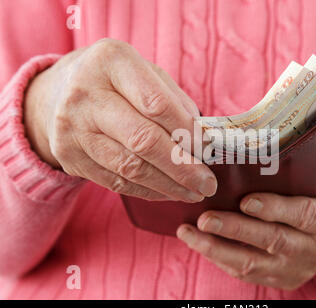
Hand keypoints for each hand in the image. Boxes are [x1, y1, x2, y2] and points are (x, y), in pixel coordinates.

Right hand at [24, 38, 216, 201]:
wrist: (60, 92)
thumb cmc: (118, 82)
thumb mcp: (146, 74)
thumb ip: (175, 101)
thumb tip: (203, 140)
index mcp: (111, 61)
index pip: (157, 104)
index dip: (188, 132)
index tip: (211, 149)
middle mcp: (85, 93)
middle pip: (143, 140)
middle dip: (183, 167)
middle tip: (208, 184)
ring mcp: (72, 128)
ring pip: (130, 167)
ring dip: (169, 186)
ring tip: (194, 193)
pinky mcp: (69, 157)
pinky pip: (116, 182)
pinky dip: (148, 191)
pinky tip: (169, 192)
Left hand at [177, 188, 315, 289]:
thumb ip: (292, 178)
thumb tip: (247, 151)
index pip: (302, 214)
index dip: (273, 208)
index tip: (245, 200)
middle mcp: (311, 249)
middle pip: (272, 240)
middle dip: (235, 230)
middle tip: (205, 218)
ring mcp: (294, 269)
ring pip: (253, 263)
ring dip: (217, 249)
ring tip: (190, 233)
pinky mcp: (280, 280)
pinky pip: (246, 274)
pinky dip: (220, 258)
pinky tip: (200, 243)